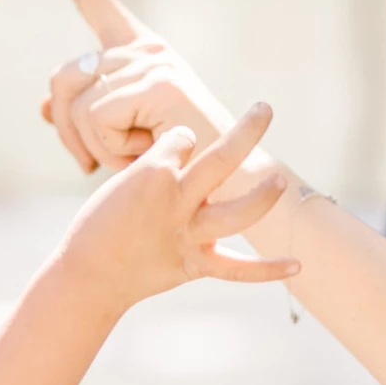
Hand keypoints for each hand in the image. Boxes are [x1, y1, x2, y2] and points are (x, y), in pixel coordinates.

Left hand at [41, 0, 233, 174]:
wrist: (227, 185)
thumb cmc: (174, 163)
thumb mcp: (118, 137)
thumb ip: (80, 118)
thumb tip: (44, 107)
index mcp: (135, 51)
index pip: (93, 0)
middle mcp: (143, 48)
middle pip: (60, 78)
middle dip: (66, 131)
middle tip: (93, 163)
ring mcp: (151, 61)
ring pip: (74, 104)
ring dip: (91, 147)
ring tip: (132, 156)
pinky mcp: (157, 82)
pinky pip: (95, 118)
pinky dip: (108, 150)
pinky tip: (145, 152)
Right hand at [63, 103, 297, 310]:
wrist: (88, 274)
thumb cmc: (100, 224)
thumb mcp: (122, 182)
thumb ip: (159, 166)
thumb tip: (187, 149)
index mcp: (152, 172)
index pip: (183, 138)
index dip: (180, 140)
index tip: (175, 149)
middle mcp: (175, 199)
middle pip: (221, 158)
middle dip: (247, 131)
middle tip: (266, 110)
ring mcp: (187, 233)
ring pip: (237, 213)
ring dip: (262, 196)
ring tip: (279, 180)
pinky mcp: (194, 264)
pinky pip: (237, 269)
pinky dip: (267, 269)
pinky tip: (297, 263)